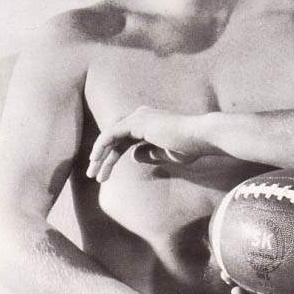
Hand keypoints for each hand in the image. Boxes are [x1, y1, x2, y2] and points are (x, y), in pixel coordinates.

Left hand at [87, 106, 212, 181]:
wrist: (201, 137)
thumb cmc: (190, 146)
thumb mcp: (166, 154)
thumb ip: (150, 154)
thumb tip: (134, 156)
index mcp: (149, 124)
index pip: (124, 142)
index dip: (113, 158)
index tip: (105, 176)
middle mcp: (141, 117)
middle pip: (115, 140)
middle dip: (103, 159)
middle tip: (94, 176)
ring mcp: (138, 117)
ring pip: (110, 137)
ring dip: (99, 156)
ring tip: (92, 174)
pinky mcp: (137, 122)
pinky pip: (111, 134)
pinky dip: (102, 146)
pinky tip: (95, 160)